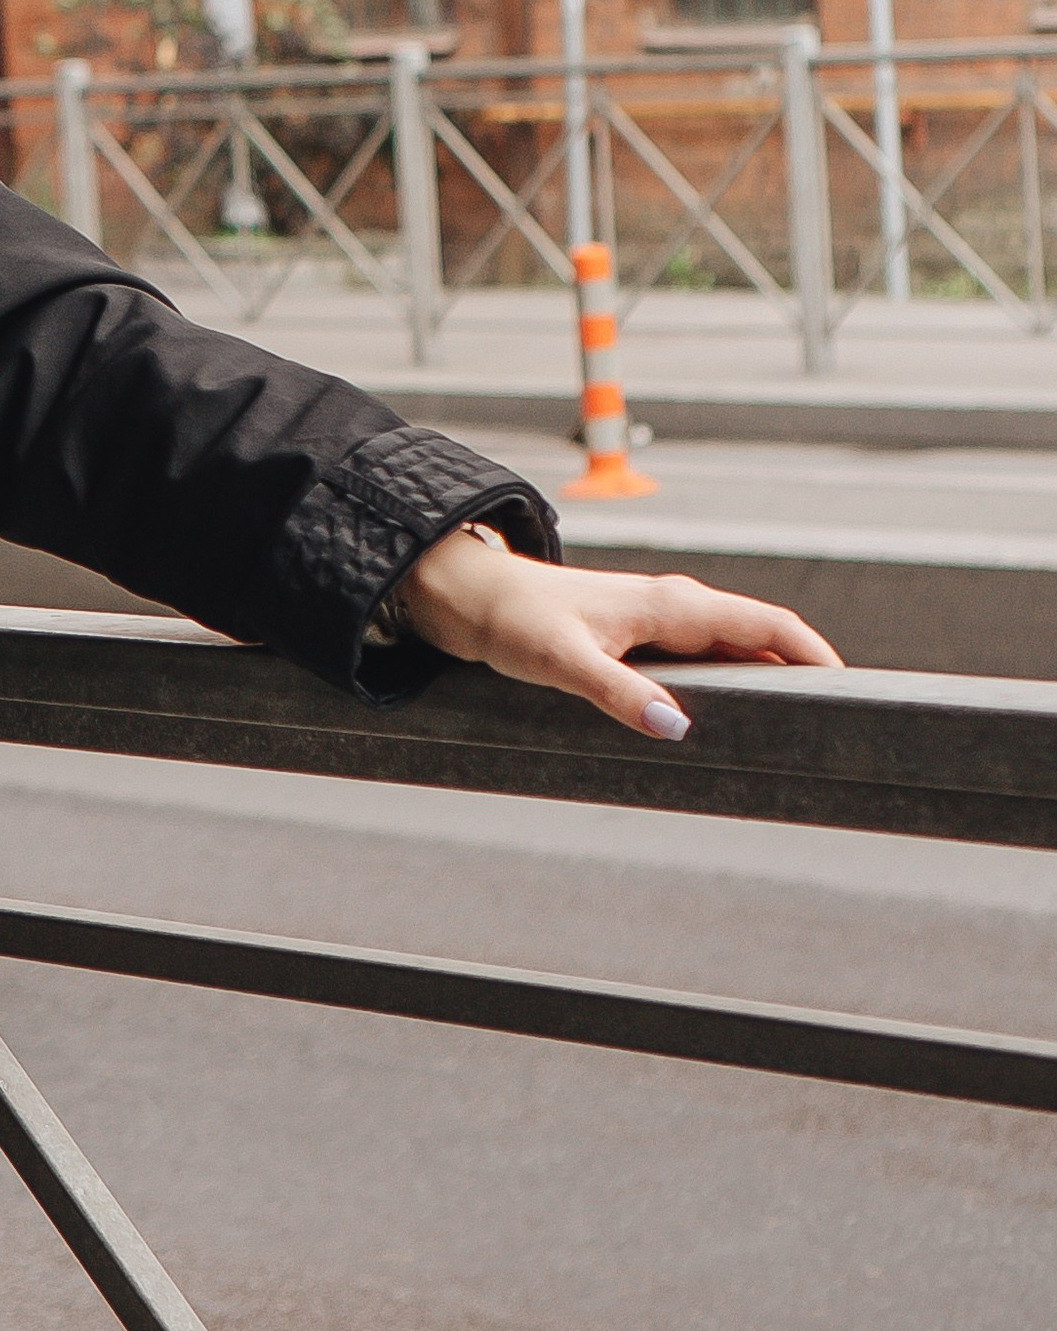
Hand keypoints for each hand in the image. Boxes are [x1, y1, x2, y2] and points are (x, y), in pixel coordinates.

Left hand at [399, 524, 840, 738]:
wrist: (472, 597)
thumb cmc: (514, 620)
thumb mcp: (561, 660)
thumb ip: (616, 692)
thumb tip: (674, 726)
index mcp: (672, 604)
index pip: (768, 622)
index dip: (815, 654)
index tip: (859, 692)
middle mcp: (676, 608)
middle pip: (762, 639)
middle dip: (804, 674)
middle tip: (842, 727)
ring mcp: (661, 624)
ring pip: (735, 652)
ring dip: (769, 682)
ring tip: (800, 733)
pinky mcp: (643, 641)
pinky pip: (706, 663)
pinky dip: (732, 687)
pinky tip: (734, 723)